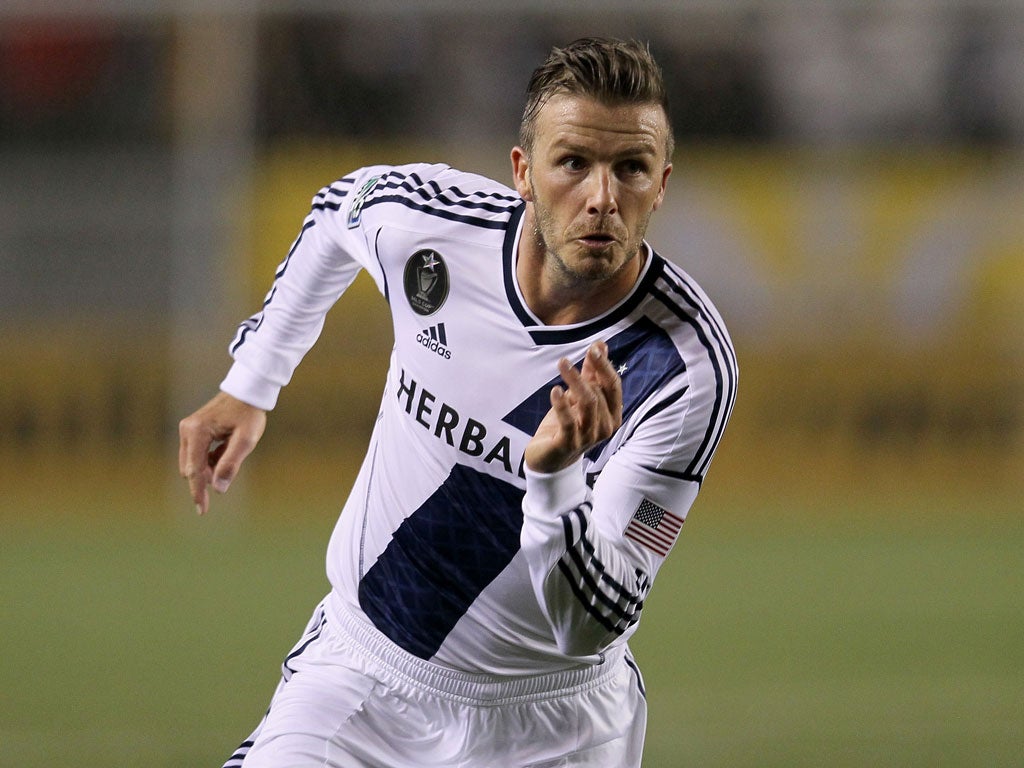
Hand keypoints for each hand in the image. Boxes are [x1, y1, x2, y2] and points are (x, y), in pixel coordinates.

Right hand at [178, 392, 266, 514]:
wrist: (248, 391)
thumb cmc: (249, 414)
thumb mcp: (246, 440)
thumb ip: (231, 463)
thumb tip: (218, 488)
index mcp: (197, 432)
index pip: (194, 470)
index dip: (198, 492)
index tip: (202, 510)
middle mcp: (187, 430)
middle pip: (190, 468)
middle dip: (206, 478)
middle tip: (228, 474)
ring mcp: (188, 429)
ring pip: (193, 463)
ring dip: (209, 469)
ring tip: (231, 453)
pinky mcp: (192, 430)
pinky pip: (197, 455)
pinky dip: (210, 460)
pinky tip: (226, 450)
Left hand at [524, 341, 622, 473]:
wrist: (550, 460)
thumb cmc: (567, 426)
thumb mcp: (579, 397)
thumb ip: (591, 374)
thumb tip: (600, 345)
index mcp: (612, 415)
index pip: (613, 386)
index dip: (605, 366)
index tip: (594, 348)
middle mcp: (605, 427)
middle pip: (599, 392)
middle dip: (584, 373)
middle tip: (566, 359)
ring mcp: (588, 437)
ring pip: (588, 403)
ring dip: (575, 381)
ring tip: (561, 365)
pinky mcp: (569, 444)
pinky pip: (569, 421)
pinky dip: (562, 404)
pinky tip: (555, 390)